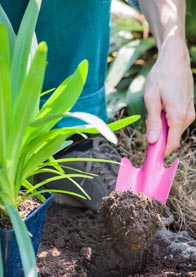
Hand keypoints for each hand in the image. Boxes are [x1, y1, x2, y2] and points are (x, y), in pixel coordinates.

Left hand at [144, 36, 194, 156]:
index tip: (150, 156)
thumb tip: (152, 140)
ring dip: (163, 127)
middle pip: (172, 138)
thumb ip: (152, 121)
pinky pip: (178, 122)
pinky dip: (168, 121)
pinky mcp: (189, 108)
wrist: (174, 59)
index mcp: (178, 116)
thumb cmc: (161, 76)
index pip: (171, 144)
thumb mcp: (151, 98)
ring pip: (175, 130)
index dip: (161, 152)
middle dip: (159, 137)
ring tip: (155, 110)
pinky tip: (162, 107)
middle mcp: (187, 117)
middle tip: (148, 123)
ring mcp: (190, 112)